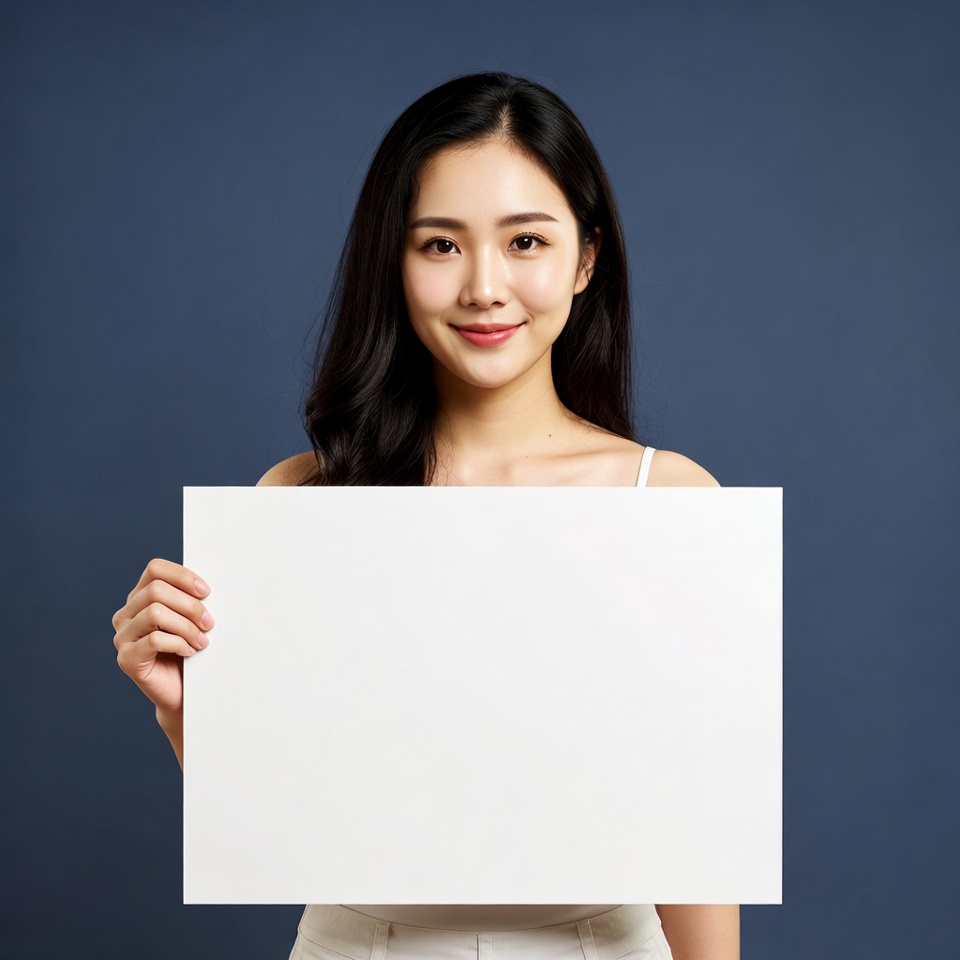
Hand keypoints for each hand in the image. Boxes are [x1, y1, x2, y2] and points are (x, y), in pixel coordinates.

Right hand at [113, 558, 212, 721]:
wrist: (183, 692)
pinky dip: (179, 643)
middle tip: (209, 624)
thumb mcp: (192, 619)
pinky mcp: (127, 659)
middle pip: (157, 591)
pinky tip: (190, 651)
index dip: (182, 576)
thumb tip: (206, 587)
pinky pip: (154, 640)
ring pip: (155, 613)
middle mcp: (126, 614)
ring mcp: (122, 637)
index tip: (206, 592)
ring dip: (187, 626)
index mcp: (140, 598)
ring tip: (202, 640)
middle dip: (190, 606)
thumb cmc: (191, 651)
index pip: (155, 569)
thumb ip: (191, 599)